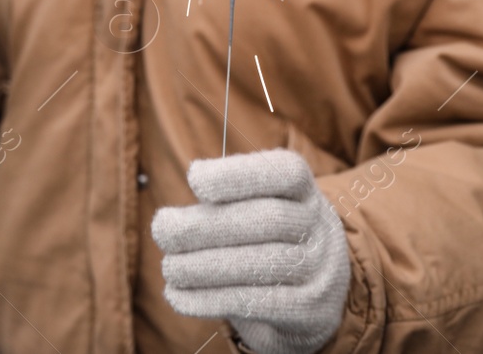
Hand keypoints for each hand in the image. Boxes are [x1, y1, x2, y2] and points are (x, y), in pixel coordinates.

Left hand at [151, 148, 349, 353]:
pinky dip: (210, 300)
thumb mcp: (255, 209)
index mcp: (304, 191)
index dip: (239, 173)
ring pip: (260, 265)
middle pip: (267, 220)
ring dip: (203, 267)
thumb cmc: (266, 238)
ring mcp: (320, 269)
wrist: (314, 292)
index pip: (284, 172)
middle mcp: (319, 226)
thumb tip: (172, 223)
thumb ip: (222, 206)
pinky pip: (256, 303)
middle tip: (162, 230)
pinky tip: (178, 295)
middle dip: (207, 225)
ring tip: (170, 267)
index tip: (193, 178)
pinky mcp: (310, 309)